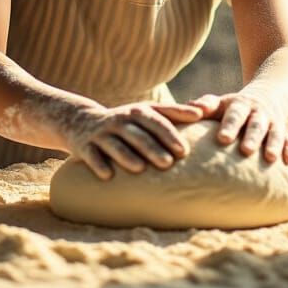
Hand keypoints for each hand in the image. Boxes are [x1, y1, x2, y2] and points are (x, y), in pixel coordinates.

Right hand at [61, 101, 204, 180]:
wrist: (83, 122)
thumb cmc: (126, 121)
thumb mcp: (147, 112)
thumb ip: (175, 112)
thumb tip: (204, 112)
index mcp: (137, 113)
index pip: (156, 122)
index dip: (169, 135)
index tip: (184, 151)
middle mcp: (119, 121)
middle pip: (137, 134)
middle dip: (152, 148)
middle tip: (168, 163)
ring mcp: (101, 134)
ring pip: (114, 145)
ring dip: (126, 156)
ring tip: (140, 169)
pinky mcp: (84, 147)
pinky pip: (91, 156)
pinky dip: (98, 164)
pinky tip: (108, 175)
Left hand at [186, 92, 287, 164]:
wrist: (267, 98)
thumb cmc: (234, 108)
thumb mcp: (222, 103)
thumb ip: (207, 105)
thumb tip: (190, 106)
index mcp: (241, 106)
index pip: (234, 115)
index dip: (229, 125)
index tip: (222, 139)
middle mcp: (259, 113)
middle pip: (256, 125)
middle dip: (252, 137)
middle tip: (246, 150)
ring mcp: (273, 123)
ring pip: (275, 133)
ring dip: (273, 144)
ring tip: (269, 158)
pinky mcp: (284, 133)